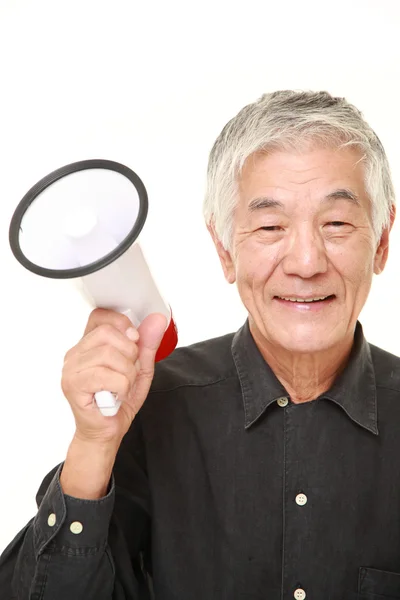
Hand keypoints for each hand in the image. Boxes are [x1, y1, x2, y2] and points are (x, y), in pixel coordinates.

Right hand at [61, 308, 166, 445]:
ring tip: (123, 387)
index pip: (100, 315)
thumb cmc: (118, 401)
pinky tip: (116, 396)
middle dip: (129, 353)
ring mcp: (71, 369)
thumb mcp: (139, 368)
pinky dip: (121, 388)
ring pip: (109, 355)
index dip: (121, 324)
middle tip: (128, 372)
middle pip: (108, 333)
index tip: (134, 340)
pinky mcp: (73, 385)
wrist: (106, 433)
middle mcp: (75, 354)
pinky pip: (107, 376)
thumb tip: (157, 319)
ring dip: (127, 374)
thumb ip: (147, 344)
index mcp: (88, 345)